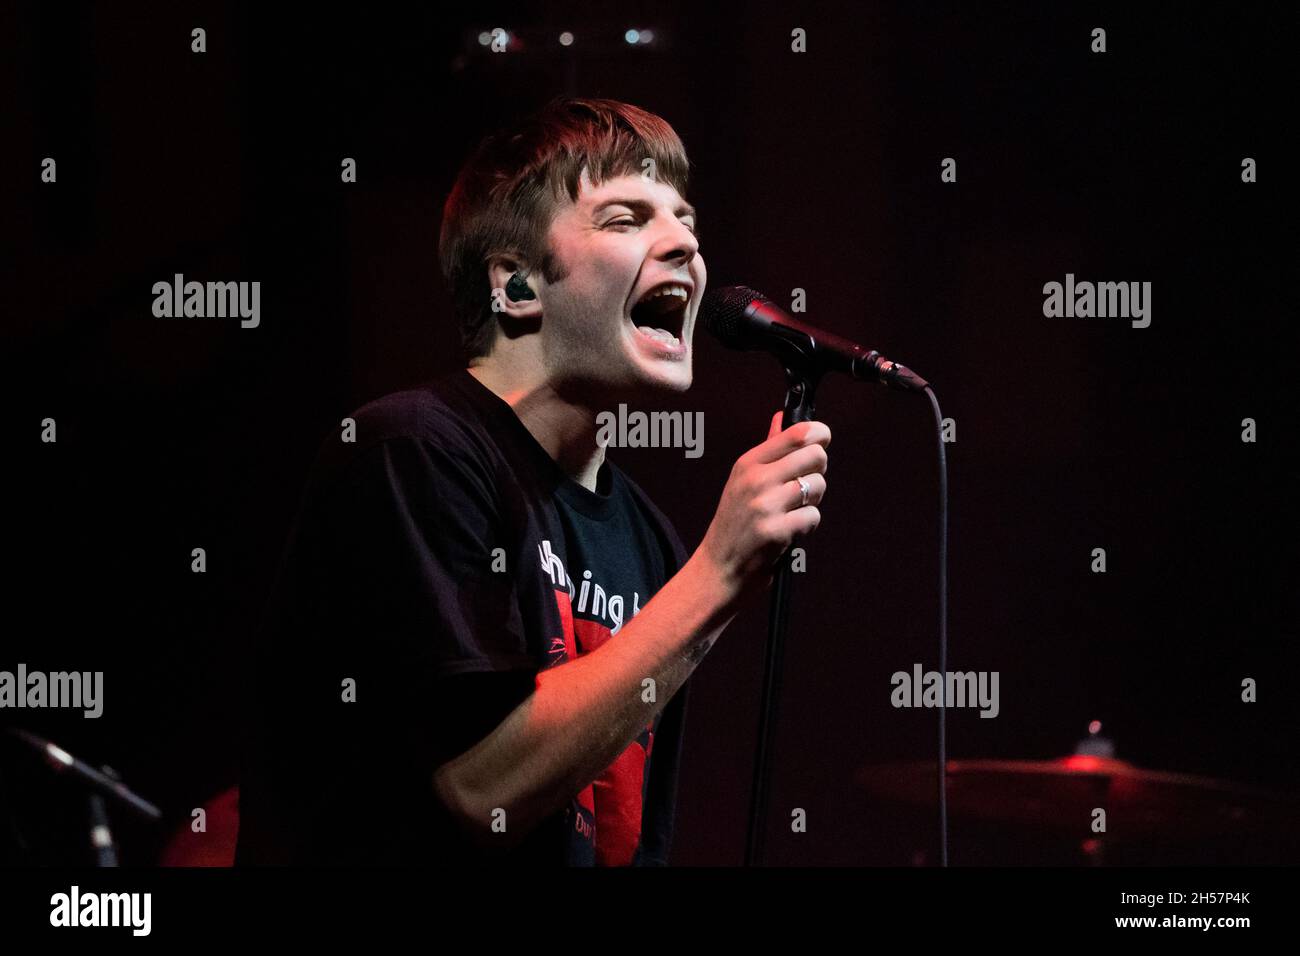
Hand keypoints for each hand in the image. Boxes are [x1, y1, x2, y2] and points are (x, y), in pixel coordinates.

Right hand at [696, 410, 829, 604]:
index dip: (820, 435)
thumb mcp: (743, 481)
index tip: (822, 443)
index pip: (797, 434)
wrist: (719, 567)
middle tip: (805, 485)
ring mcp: (766, 505)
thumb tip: (781, 416)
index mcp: (748, 463)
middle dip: (819, 470)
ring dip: (813, 501)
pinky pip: (813, 516)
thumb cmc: (735, 522)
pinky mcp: (777, 531)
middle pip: (816, 455)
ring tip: (793, 510)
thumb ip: (768, 449)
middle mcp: (756, 479)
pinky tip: (790, 530)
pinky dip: (807, 525)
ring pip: (818, 486)